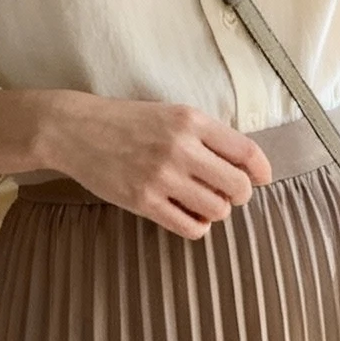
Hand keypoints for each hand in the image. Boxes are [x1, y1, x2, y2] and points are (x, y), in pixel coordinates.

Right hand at [0, 88, 272, 237]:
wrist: (77, 130)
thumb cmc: (128, 121)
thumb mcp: (170, 113)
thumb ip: (205, 134)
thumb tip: (245, 164)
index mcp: (191, 121)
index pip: (245, 151)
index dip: (262, 169)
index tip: (263, 178)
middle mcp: (180, 148)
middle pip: (237, 186)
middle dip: (240, 194)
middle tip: (228, 192)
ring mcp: (161, 177)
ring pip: (217, 210)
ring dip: (217, 210)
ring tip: (204, 202)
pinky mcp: (144, 202)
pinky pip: (190, 227)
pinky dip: (198, 226)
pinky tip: (189, 216)